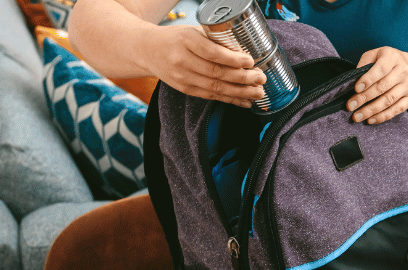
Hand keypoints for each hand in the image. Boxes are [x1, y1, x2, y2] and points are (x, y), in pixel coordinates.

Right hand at [143, 25, 265, 106]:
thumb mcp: (192, 31)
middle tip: (261, 78)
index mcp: (186, 41)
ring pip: (215, 88)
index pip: (213, 53)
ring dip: (240, 92)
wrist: (146, 50)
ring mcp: (182, 77)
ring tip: (258, 93)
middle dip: (243, 78)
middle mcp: (182, 60)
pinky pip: (211, 96)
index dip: (233, 60)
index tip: (251, 61)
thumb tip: (245, 49)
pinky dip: (230, 100)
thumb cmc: (176, 38)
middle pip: (217, 73)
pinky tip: (245, 101)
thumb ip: (214, 40)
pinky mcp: (185, 89)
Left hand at [347, 47, 407, 123]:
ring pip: (389, 100)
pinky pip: (397, 109)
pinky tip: (371, 120)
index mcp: (392, 57)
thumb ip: (363, 64)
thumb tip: (353, 80)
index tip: (356, 89)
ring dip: (371, 110)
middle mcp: (403, 70)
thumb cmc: (383, 62)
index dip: (368, 79)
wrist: (405, 67)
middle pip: (383, 87)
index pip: (380, 69)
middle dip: (364, 98)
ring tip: (357, 116)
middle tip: (350, 106)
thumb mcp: (373, 55)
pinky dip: (383, 116)